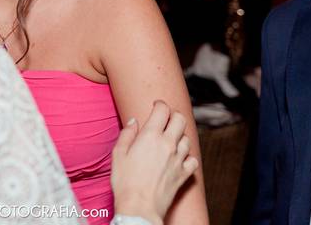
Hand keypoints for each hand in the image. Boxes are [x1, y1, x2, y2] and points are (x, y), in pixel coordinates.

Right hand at [111, 101, 198, 224]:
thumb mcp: (118, 154)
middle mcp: (168, 144)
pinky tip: (179, 159)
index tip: (156, 105)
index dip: (160, 104)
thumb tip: (133, 122)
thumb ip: (127, 134)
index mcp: (150, 136)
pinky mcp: (183, 174)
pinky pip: (192, 160)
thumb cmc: (125, 182)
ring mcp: (178, 159)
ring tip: (170, 140)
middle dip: (173, 115)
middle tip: (166, 119)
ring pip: (187, 138)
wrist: (139, 207)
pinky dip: (187, 157)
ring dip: (179, 136)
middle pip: (180, 119)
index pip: (163, 109)